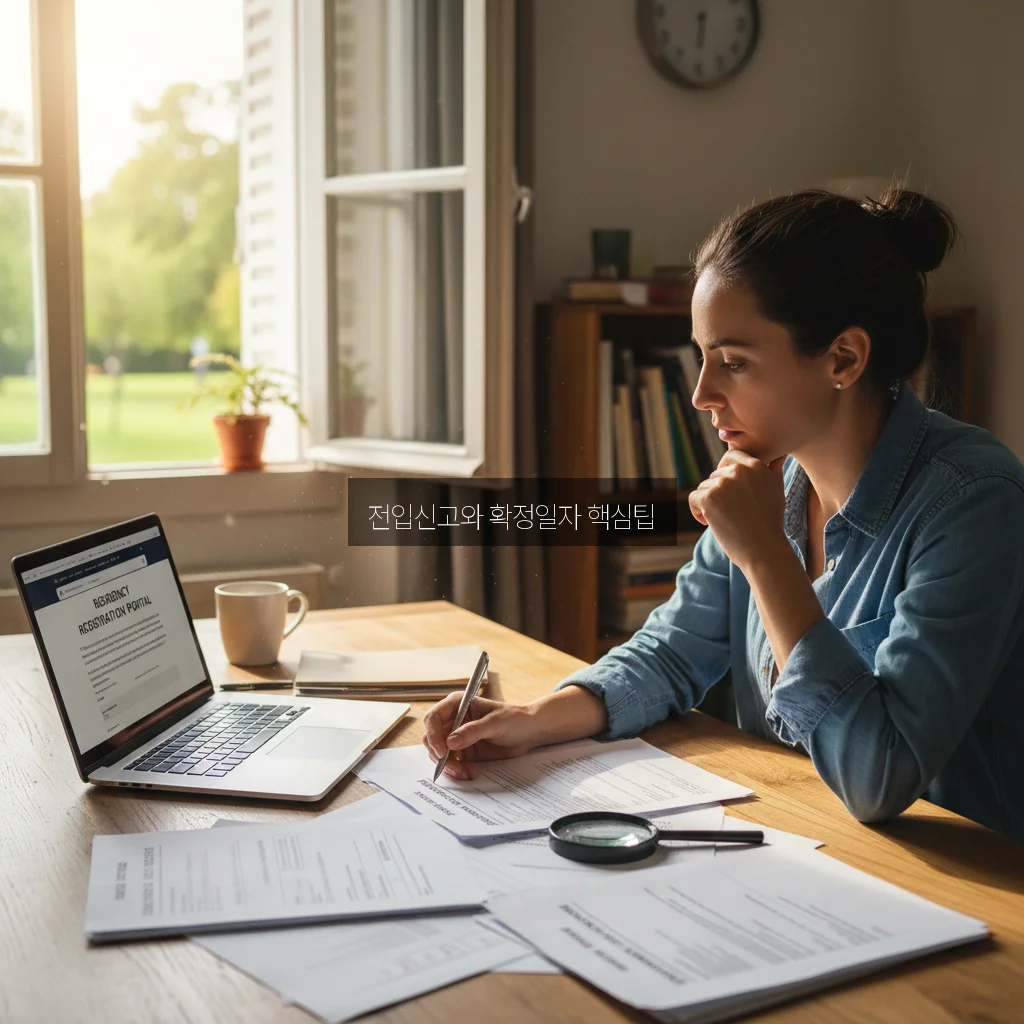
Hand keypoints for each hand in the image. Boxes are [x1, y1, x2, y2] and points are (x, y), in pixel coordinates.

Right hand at [422, 693, 540, 779]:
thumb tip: (450, 742)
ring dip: (448, 766)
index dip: (433, 735)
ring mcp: (457, 737)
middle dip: (439, 755)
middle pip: (431, 738)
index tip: (442, 752)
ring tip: (465, 773)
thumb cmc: (514, 718)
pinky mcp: (463, 752)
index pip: (433, 718)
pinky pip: (451, 763)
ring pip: (439, 754)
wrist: (528, 732)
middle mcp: (453, 720)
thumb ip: (472, 731)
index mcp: (457, 704)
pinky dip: (457, 770)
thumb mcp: (495, 723)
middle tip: (454, 768)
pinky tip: (470, 773)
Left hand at [688, 450, 788, 572]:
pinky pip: (693, 498)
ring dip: (708, 504)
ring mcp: (722, 484)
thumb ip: (773, 470)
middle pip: (715, 475)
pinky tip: (710, 523)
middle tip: (731, 513)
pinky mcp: (709, 498)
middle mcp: (738, 471)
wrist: (764, 550)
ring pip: (703, 487)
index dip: (725, 473)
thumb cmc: (770, 523)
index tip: (729, 492)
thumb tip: (778, 455)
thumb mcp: (777, 491)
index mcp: (755, 465)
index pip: (730, 456)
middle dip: (718, 493)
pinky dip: (697, 512)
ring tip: (724, 520)